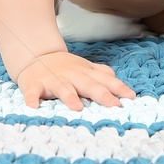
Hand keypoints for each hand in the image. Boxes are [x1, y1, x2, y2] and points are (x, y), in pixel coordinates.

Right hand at [16, 50, 136, 110]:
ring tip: (78, 108)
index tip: (131, 97)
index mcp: (85, 73)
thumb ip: (102, 73)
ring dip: (70, 97)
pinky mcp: (34, 84)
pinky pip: (32, 92)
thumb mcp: (86, 67)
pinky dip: (32, 99)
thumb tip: (119, 79)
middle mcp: (72, 76)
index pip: (105, 80)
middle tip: (114, 105)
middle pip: (89, 85)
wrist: (36, 55)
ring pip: (62, 88)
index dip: (119, 88)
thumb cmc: (66, 66)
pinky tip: (33, 108)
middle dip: (102, 95)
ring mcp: (53, 80)